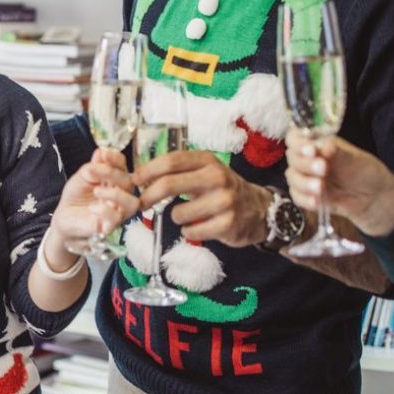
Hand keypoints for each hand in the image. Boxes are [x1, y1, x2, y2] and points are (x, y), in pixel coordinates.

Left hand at [48, 147, 137, 261]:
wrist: (64, 216)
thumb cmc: (76, 196)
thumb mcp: (82, 176)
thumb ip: (93, 166)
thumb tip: (102, 152)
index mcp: (115, 180)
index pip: (123, 166)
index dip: (116, 159)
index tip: (104, 154)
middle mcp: (120, 195)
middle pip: (129, 182)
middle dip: (112, 173)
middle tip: (94, 171)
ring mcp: (117, 211)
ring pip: (132, 203)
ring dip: (116, 194)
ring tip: (97, 190)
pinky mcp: (109, 226)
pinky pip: (116, 219)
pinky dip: (106, 211)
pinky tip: (93, 208)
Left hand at [133, 150, 270, 246]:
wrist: (258, 209)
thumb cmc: (221, 189)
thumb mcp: (204, 171)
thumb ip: (178, 171)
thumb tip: (140, 178)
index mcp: (207, 161)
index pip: (171, 161)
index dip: (148, 170)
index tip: (134, 180)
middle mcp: (217, 177)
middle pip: (169, 184)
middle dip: (149, 196)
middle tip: (141, 204)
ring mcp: (224, 201)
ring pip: (178, 214)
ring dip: (176, 218)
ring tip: (190, 215)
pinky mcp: (228, 224)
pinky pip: (191, 232)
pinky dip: (189, 232)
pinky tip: (200, 227)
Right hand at [284, 131, 393, 236]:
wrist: (373, 198)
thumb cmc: (364, 172)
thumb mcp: (354, 160)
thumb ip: (338, 153)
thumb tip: (325, 146)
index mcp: (316, 143)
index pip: (296, 137)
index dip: (299, 143)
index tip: (311, 151)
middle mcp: (307, 158)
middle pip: (292, 157)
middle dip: (305, 164)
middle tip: (323, 169)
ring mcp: (305, 176)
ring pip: (292, 178)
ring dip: (304, 183)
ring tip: (320, 189)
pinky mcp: (306, 194)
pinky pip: (296, 196)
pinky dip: (305, 199)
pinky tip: (317, 202)